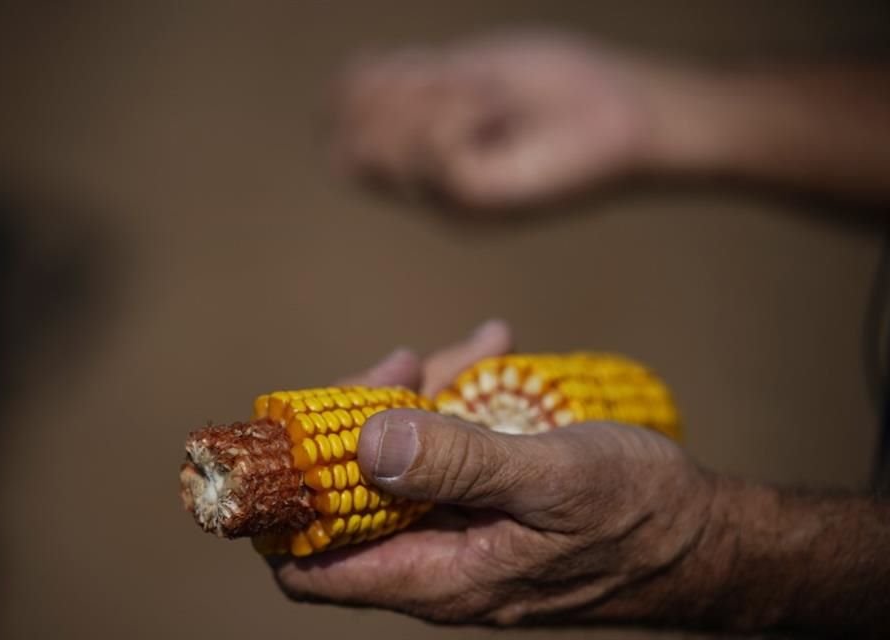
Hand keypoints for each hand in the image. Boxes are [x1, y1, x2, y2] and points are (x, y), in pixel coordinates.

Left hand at [270, 322, 717, 625]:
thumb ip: (459, 466)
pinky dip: (457, 401)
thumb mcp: (551, 481)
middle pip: (348, 493)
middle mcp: (433, 560)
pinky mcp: (484, 503)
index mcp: (436, 576)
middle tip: (408, 363)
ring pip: (399, 460)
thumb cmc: (638, 516)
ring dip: (420, 398)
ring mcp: (458, 529)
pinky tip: (493, 355)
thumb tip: (361, 444)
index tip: (299, 428)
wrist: (704, 536)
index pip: (309, 563)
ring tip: (474, 349)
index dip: (283, 503)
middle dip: (364, 417)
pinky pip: (445, 449)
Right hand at [329, 33, 653, 208]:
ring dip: (427, 100)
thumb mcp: (471, 71)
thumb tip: (352, 83)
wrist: (633, 113)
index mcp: (425, 157)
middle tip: (457, 81)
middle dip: (387, 100)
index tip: (423, 64)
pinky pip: (433, 151)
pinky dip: (460, 110)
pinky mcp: (480, 202)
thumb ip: (413, 82)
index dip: (357, 90)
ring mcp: (452, 203)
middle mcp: (429, 190)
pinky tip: (502, 108)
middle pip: (347, 155)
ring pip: (384, 153)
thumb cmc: (564, 87)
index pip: (341, 134)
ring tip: (489, 95)